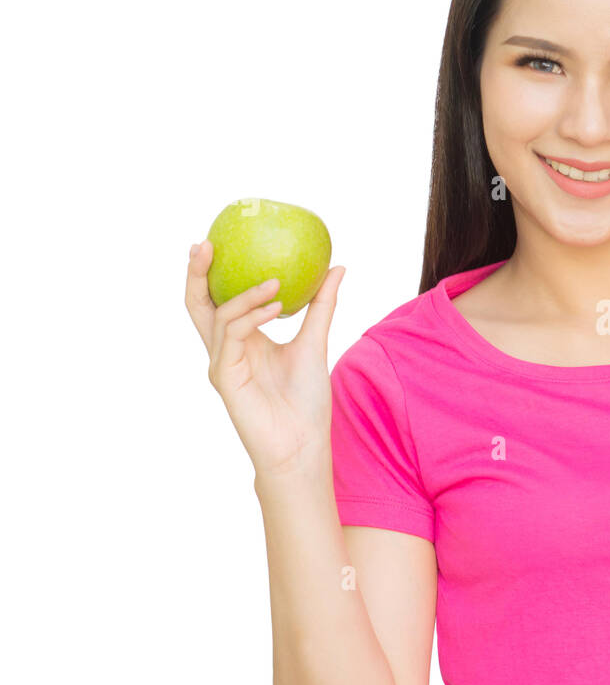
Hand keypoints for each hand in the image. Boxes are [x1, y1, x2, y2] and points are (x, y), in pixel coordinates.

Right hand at [184, 240, 345, 478]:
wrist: (303, 444)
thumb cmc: (307, 400)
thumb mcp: (316, 342)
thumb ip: (321, 306)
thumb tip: (336, 267)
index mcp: (242, 340)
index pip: (218, 300)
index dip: (211, 272)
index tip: (218, 240)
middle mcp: (226, 349)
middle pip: (199, 305)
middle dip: (197, 273)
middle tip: (207, 243)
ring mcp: (222, 363)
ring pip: (219, 316)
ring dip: (247, 294)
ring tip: (275, 282)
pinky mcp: (224, 378)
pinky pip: (232, 337)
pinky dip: (252, 317)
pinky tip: (275, 307)